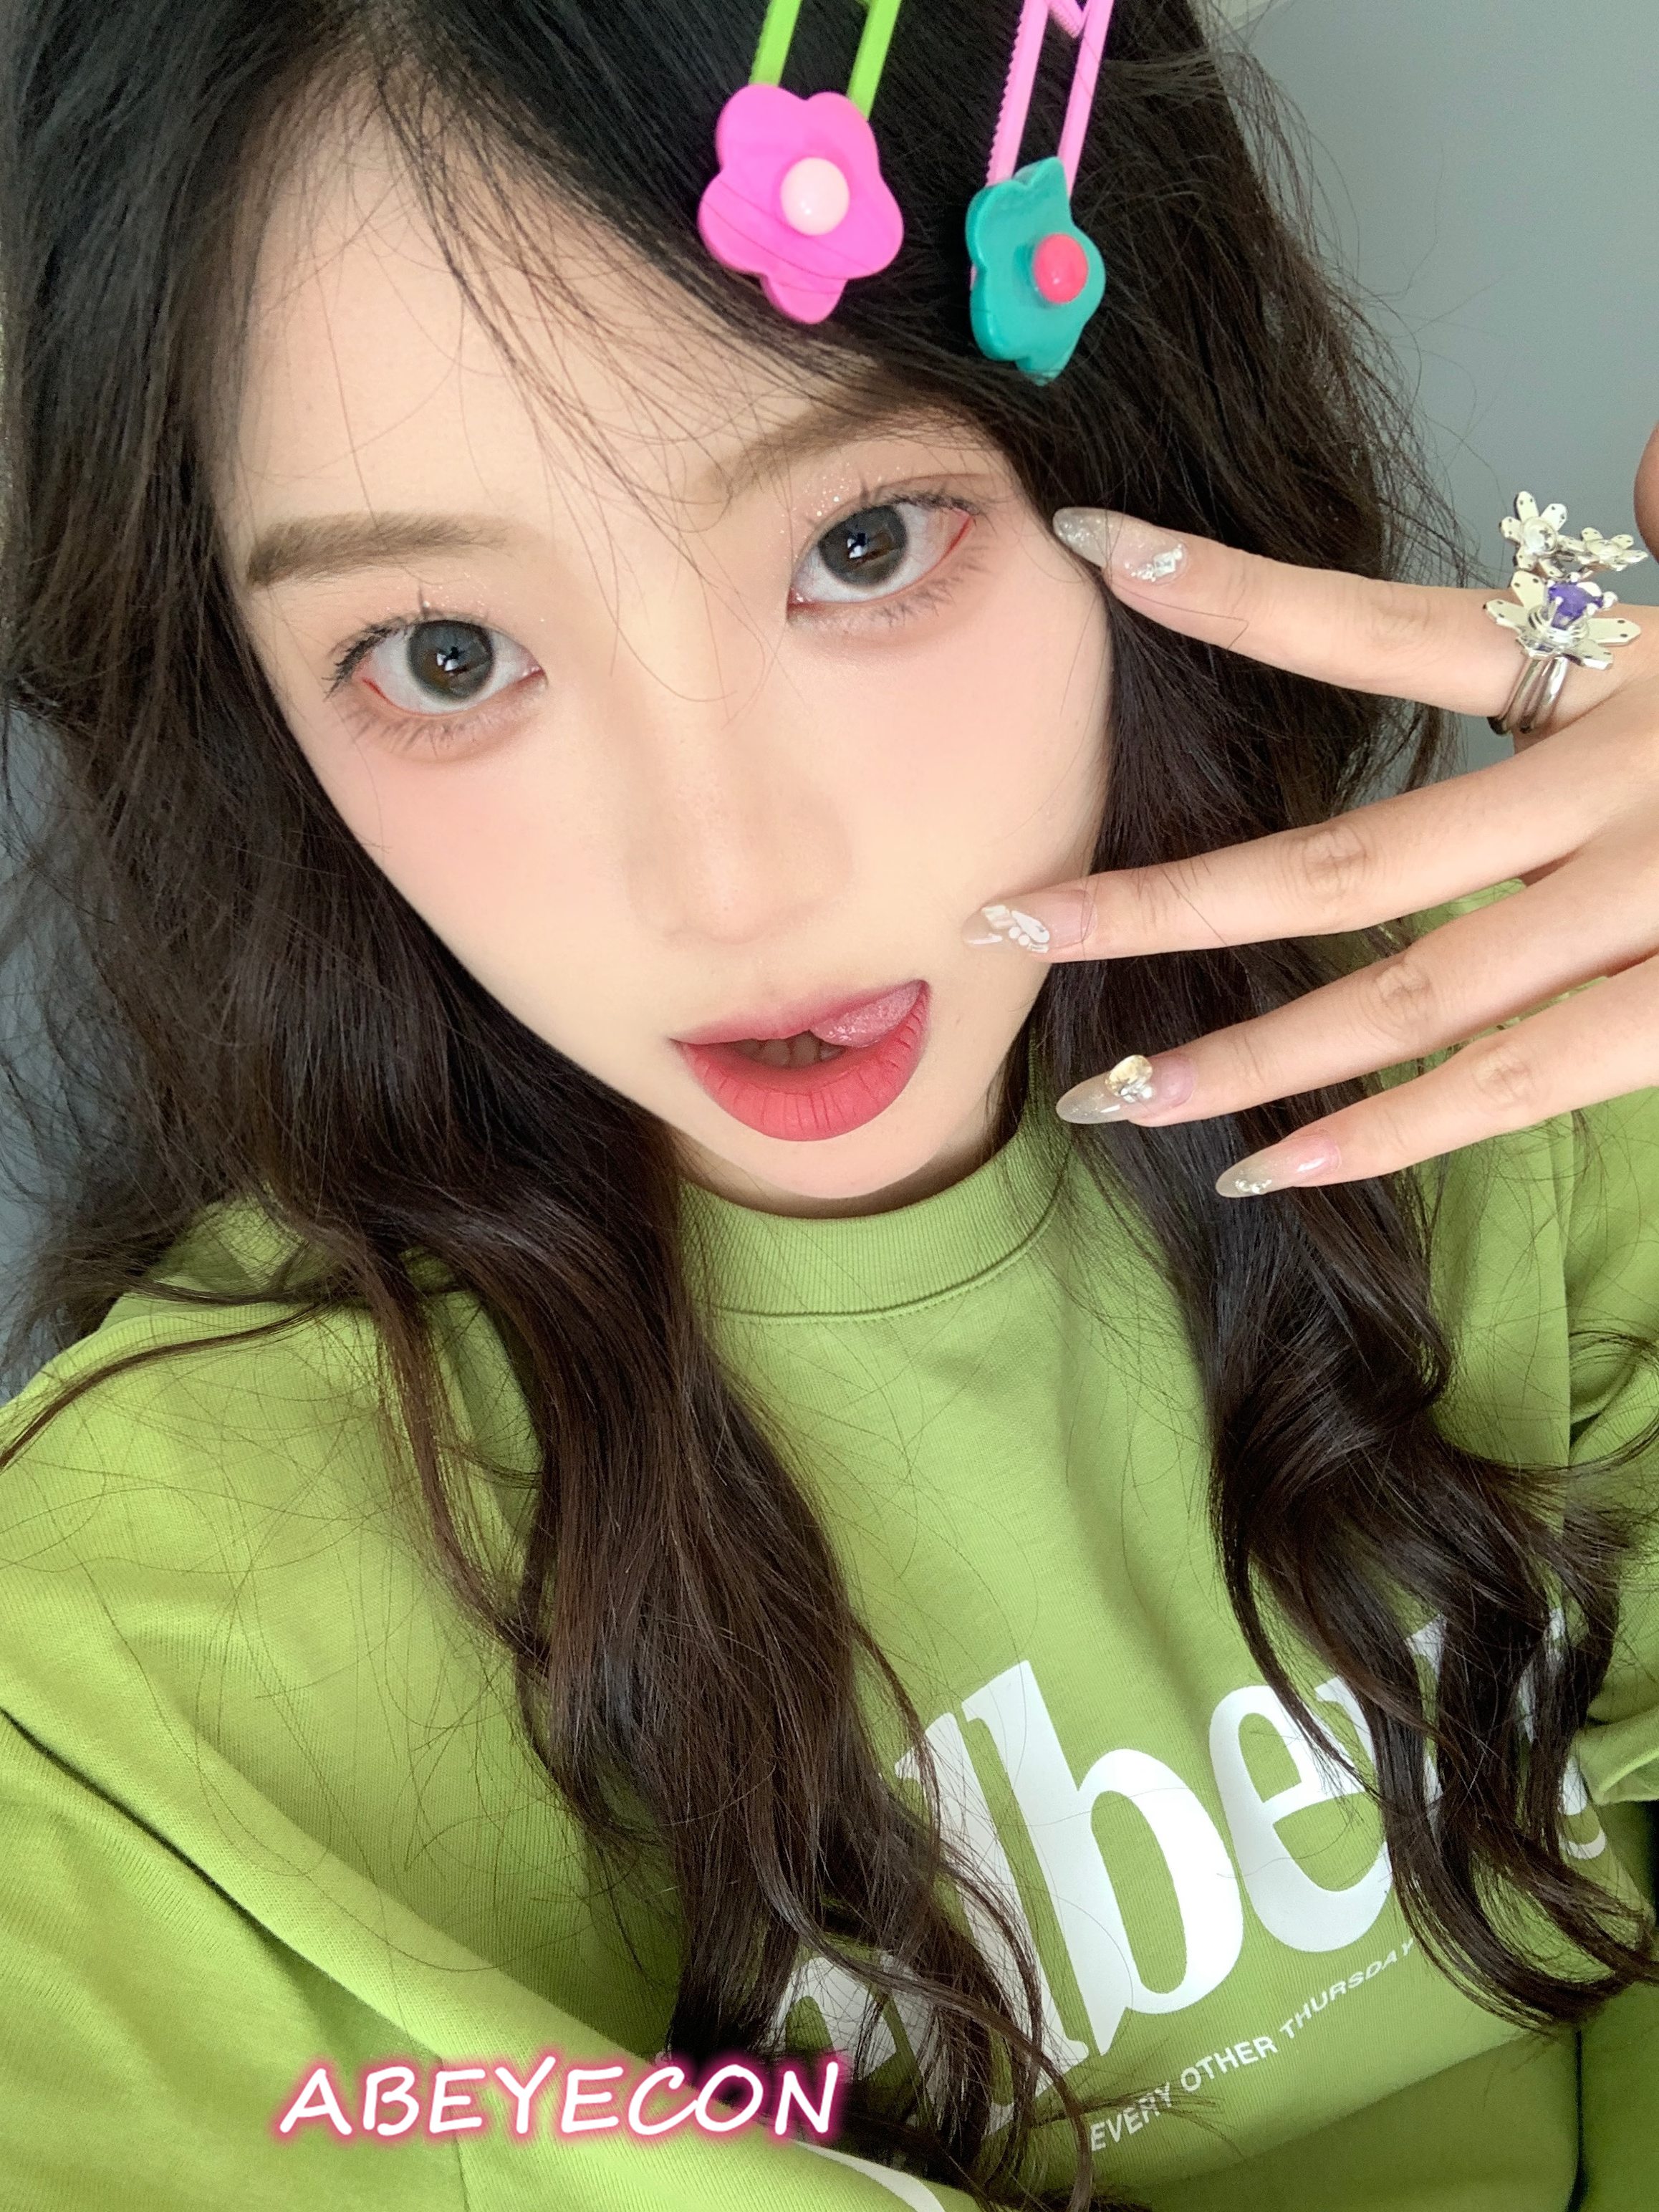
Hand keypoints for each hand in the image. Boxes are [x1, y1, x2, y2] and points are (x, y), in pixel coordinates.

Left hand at [961, 431, 1658, 1199]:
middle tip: (1012, 923)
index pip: (1394, 627)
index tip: (1098, 552)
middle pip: (1352, 858)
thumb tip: (1635, 464)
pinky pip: (1522, 1089)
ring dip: (1249, 1053)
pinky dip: (1390, 1131)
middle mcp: (1631, 786)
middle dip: (1170, 902)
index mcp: (1632, 663)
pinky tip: (1268, 1164)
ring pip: (1413, 1000)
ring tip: (1107, 1093)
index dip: (1239, 594)